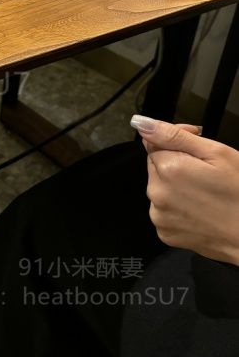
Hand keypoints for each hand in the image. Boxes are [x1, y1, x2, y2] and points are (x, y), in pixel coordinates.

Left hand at [131, 115, 238, 264]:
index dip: (177, 141)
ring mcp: (159, 216)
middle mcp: (156, 193)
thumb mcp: (216, 153)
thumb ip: (174, 136)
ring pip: (160, 189)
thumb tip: (142, 123)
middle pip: (156, 166)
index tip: (197, 143)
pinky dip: (177, 208)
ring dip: (176, 186)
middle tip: (207, 172)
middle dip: (176, 164)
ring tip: (205, 193)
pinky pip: (164, 211)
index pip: (154, 143)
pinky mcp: (165, 233)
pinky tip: (200, 209)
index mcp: (168, 169)